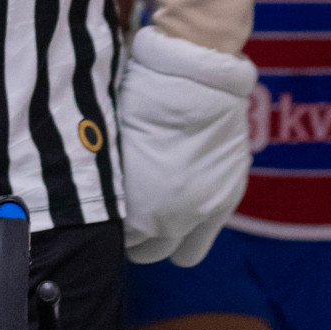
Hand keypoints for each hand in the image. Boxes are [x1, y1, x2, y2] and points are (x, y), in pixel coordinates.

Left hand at [119, 28, 256, 267]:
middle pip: (148, 253)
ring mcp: (205, 211)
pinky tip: (185, 195)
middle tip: (131, 214)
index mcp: (137, 209)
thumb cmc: (142, 98)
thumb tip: (101, 192)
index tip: (107, 211)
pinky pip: (208, 231)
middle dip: (137, 239)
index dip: (111, 225)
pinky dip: (196, 221)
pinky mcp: (230, 195)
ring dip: (170, 237)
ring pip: (182, 252)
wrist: (196, 76)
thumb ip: (110, 180)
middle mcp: (172, 220)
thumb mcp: (113, 141)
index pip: (119, 241)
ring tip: (160, 211)